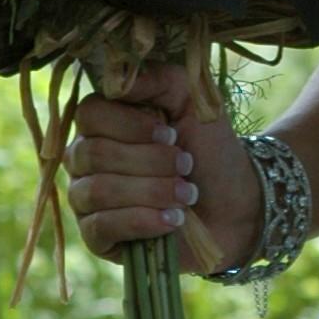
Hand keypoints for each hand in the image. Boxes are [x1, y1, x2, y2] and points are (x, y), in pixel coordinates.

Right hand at [63, 60, 264, 271]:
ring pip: (98, 190)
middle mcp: (86, 159)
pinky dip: (143, 220)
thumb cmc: (209, 150)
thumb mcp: (193, 102)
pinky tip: (172, 219)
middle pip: (93, 153)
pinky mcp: (95, 238)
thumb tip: (120, 83)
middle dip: (150, 161)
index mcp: (104, 122)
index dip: (129, 124)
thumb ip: (160, 80)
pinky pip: (101, 227)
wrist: (233, 206)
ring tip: (186, 194)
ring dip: (152, 191)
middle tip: (186, 164)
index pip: (89, 114)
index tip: (170, 133)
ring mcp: (86, 199)